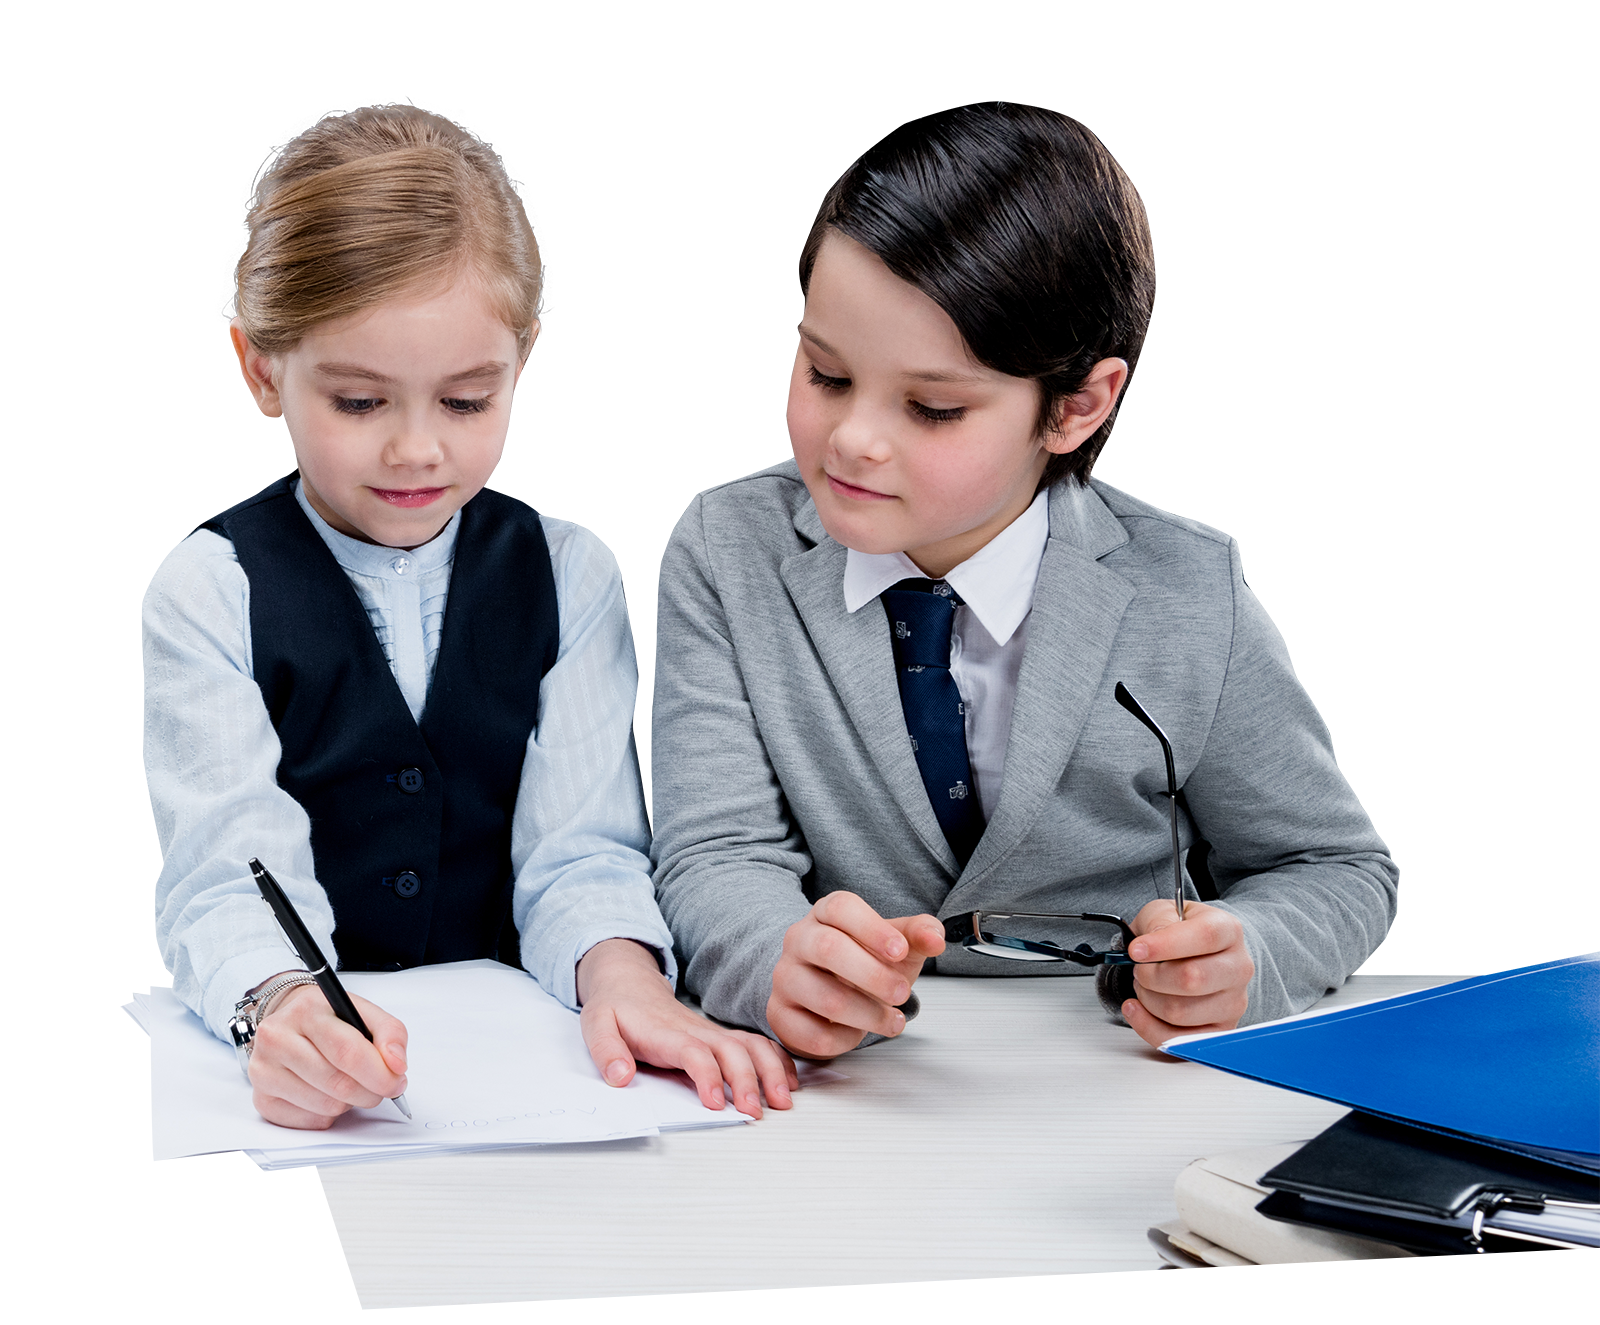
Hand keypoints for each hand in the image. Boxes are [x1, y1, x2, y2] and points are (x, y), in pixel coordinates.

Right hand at [246, 974, 408, 1129]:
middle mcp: (276, 1038)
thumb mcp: (363, 1012)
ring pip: (325, 1106)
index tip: (397, 1081)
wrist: (292, 1023)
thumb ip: (390, 1033)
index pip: (347, 1051)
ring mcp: (264, 1071)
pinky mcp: (262, 1099)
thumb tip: (396, 1065)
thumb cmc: (330, 1019)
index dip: (379, 1073)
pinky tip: (326, 1093)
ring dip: (349, 1102)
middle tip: (380, 1087)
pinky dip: (328, 1113)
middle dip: (370, 1092)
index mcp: (306, 1010)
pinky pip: (309, 1121)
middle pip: (337, 1083)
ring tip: (348, 1082)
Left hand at [577, 939, 797, 1118]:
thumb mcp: (595, 1025)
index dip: (707, 1076)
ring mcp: (712, 1033)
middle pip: (732, 1050)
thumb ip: (606, 1051)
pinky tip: (788, 1082)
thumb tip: (620, 1077)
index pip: (693, 1052)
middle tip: (754, 1112)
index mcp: (666, 1033)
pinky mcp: (720, 1037)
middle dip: (748, 1080)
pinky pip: (756, 1044)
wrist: (629, 982)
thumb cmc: (615, 1007)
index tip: (714, 1103)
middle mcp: (696, 1031)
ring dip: (770, 1071)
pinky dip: (777, 1060)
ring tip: (782, 1101)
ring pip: (751, 1045)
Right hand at [766, 891, 945, 1059]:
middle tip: (902, 992)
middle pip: (828, 948)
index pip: (841, 908)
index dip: (873, 929)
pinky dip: (846, 1039)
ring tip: (891, 1019)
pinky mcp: (779, 1014)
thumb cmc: (862, 961)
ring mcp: (786, 977)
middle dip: (873, 975)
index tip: (901, 950)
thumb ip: (918, 934)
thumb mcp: (895, 944)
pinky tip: (859, 1032)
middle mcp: (799, 940)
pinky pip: (813, 1034)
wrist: (829, 991)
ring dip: (868, 1014)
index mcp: (826, 914)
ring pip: (824, 998)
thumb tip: (935, 938)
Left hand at [1120, 900, 1253, 1047]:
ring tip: (1145, 985)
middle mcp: (1238, 968)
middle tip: (1139, 968)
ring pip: (1179, 1012)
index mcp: (1228, 931)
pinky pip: (1178, 1040)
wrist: (1200, 955)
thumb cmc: (1181, 934)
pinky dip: (1148, 1026)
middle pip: (1191, 979)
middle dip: (1150, 975)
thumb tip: (1148, 947)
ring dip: (1148, 999)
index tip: (1136, 950)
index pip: (1204, 937)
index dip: (1165, 945)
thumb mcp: (1165, 911)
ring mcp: (1232, 1003)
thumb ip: (1157, 920)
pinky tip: (1138, 1009)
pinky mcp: (1220, 1031)